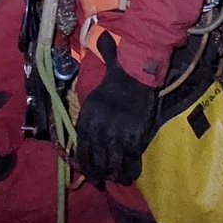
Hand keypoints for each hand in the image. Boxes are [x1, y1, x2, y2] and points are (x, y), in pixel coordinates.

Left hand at [75, 33, 157, 186]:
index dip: (86, 164)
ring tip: (119, 179)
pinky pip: (129, 161)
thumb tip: (99, 40)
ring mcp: (115, 134)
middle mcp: (97, 129)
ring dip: (115, 175)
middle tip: (103, 181)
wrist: (139, 73)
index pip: (82, 148)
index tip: (89, 173)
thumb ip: (92, 81)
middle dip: (99, 174)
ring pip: (112, 164)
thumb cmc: (120, 74)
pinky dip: (130, 170)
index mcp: (87, 117)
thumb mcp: (99, 79)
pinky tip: (132, 174)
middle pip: (96, 160)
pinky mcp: (133, 138)